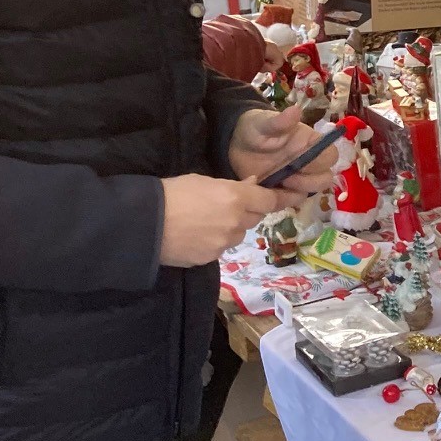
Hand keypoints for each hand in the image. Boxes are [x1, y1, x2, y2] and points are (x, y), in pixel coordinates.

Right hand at [159, 175, 286, 267]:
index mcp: (235, 197)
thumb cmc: (171, 194)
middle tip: (226, 206)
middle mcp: (236, 222)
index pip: (269, 200)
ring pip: (238, 235)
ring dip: (230, 228)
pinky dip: (214, 242)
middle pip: (254, 217)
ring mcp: (224, 243)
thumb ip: (230, 187)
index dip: (281, 198)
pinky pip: (221, 248)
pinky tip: (195, 236)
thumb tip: (251, 186)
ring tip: (204, 222)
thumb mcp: (203, 181)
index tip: (296, 197)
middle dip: (247, 211)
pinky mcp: (211, 259)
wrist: (144, 225)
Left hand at [229, 105, 336, 199]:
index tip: (301, 162)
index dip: (321, 161)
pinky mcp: (285, 191)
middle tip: (287, 178)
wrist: (236, 144)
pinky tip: (268, 192)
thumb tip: (295, 110)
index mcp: (310, 143)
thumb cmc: (256, 129)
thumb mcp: (265, 123)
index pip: (330, 155)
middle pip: (326, 178)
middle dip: (310, 181)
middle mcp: (309, 162)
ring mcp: (298, 178)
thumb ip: (280, 121)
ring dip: (298, 191)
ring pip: (312, 191)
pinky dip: (284, 200)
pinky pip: (293, 200)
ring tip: (277, 184)